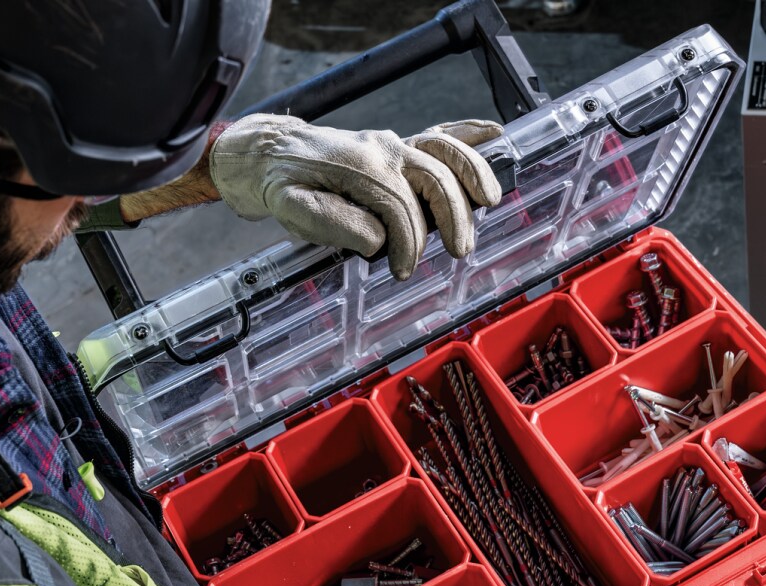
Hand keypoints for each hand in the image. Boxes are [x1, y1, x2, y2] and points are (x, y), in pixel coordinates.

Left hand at [209, 114, 503, 279]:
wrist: (269, 154)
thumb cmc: (282, 186)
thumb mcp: (291, 209)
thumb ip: (329, 222)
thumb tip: (375, 237)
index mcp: (357, 167)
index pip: (398, 205)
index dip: (407, 243)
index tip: (401, 271)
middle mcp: (382, 149)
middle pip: (433, 176)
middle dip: (452, 216)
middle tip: (459, 251)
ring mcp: (393, 144)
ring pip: (445, 151)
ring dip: (472, 175)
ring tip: (489, 202)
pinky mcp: (397, 146)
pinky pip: (440, 134)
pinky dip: (471, 134)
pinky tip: (496, 137)